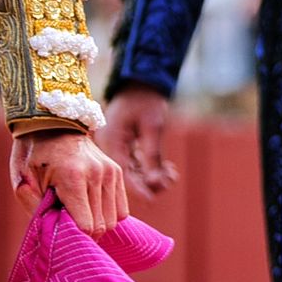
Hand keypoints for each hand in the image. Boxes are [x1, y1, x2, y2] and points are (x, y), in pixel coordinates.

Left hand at [10, 130, 128, 235]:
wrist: (50, 121)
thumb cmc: (32, 152)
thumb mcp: (21, 175)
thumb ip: (32, 204)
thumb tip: (51, 231)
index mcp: (72, 175)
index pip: (86, 226)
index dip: (73, 234)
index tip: (59, 227)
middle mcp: (96, 173)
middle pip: (101, 226)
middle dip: (84, 232)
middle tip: (66, 220)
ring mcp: (109, 171)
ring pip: (113, 220)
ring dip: (97, 222)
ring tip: (77, 211)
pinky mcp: (116, 171)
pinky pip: (121, 209)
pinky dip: (107, 213)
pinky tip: (90, 205)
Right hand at [101, 82, 176, 197]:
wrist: (141, 80)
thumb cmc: (146, 100)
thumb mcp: (152, 127)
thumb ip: (152, 156)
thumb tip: (155, 184)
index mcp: (112, 139)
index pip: (122, 171)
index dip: (137, 188)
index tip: (152, 200)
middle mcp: (111, 144)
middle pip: (127, 174)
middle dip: (149, 181)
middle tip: (169, 179)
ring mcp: (117, 145)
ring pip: (133, 170)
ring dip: (152, 175)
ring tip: (170, 172)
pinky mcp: (124, 144)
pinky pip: (136, 163)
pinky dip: (151, 167)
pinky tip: (167, 169)